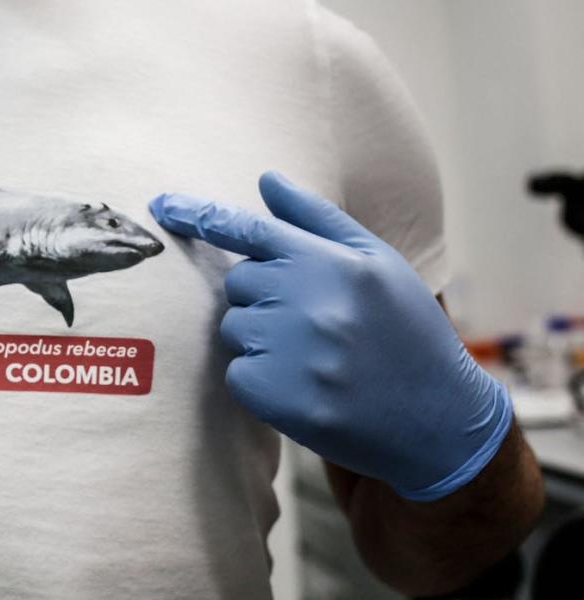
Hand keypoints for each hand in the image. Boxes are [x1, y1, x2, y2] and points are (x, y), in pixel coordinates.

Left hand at [148, 172, 510, 500]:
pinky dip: (260, 380)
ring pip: (234, 328)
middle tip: (312, 322)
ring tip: (315, 356)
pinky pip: (236, 373)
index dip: (200, 216)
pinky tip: (305, 386)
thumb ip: (317, 220)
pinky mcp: (277, 397)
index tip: (160, 206)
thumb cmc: (406, 332)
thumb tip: (266, 180)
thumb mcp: (378, 264)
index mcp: (332, 263)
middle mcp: (308, 302)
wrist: (439, 420)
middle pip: (237, 283)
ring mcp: (290, 352)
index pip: (250, 230)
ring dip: (261, 340)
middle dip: (262, 298)